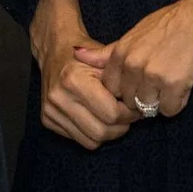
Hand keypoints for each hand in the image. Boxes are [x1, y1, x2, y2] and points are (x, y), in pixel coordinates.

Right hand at [30, 0, 133, 150]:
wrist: (55, 50)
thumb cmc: (85, 55)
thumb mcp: (106, 58)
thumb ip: (125, 79)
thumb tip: (145, 103)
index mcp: (73, 79)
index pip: (112, 113)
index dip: (130, 113)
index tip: (136, 106)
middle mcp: (59, 97)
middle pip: (102, 132)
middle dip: (121, 127)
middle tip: (129, 115)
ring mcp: (51, 110)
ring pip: (91, 141)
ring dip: (108, 132)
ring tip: (114, 116)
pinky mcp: (47, 119)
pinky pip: (79, 140)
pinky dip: (92, 133)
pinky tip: (97, 117)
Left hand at [95, 0, 192, 119]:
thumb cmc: (174, 21)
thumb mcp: (135, 33)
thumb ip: (108, 51)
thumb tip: (76, 54)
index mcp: (121, 52)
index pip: (110, 89)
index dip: (126, 91)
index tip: (140, 84)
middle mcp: (132, 65)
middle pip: (129, 101)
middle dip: (144, 97)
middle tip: (162, 82)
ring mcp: (151, 75)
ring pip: (149, 108)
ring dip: (162, 100)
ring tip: (174, 80)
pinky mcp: (173, 83)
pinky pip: (169, 110)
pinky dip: (178, 102)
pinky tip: (185, 83)